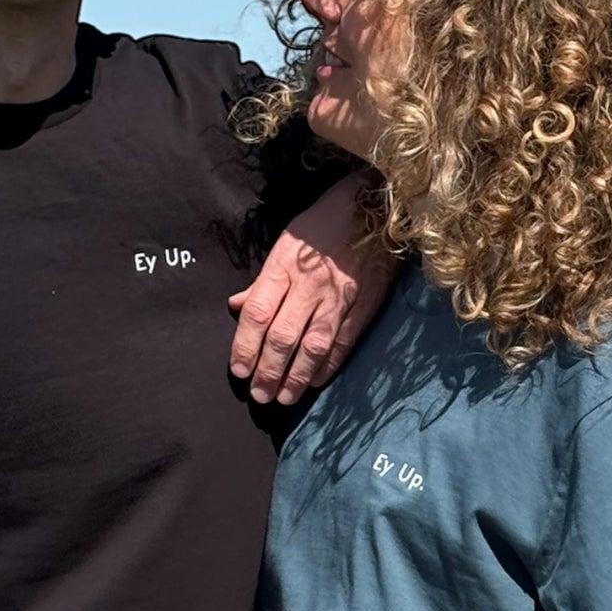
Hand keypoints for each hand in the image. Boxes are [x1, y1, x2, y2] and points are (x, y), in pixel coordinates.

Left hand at [228, 174, 392, 404]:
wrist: (374, 211)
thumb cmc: (323, 227)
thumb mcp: (285, 244)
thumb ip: (263, 281)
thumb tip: (237, 306)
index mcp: (284, 267)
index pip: (258, 314)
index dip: (245, 346)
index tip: (238, 370)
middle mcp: (309, 286)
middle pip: (283, 336)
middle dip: (268, 371)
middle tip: (259, 395)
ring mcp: (338, 299)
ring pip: (312, 346)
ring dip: (295, 377)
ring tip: (283, 398)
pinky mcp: (362, 308)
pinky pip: (342, 344)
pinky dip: (327, 367)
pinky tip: (314, 382)